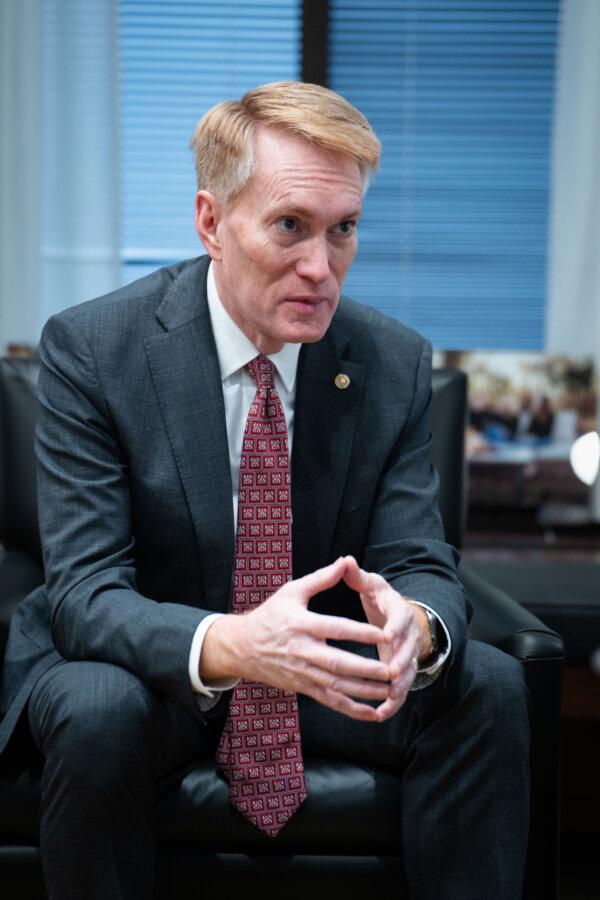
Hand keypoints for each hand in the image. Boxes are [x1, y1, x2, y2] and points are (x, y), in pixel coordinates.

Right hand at [203, 557, 393, 721]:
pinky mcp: (303, 688)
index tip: (384, 634)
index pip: (335, 629)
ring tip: (388, 690)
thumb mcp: (291, 592)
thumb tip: (344, 562)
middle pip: (338, 663)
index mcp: (301, 624)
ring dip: (364, 691)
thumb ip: (321, 579)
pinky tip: (372, 712)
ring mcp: (303, 673)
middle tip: (390, 670)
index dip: (360, 632)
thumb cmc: (270, 616)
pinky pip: (330, 701)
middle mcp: (302, 651)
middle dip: (365, 669)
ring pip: (337, 686)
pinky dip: (352, 709)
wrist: (243, 648)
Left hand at [341, 556, 421, 721]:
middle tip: (390, 672)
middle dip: (400, 661)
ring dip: (399, 687)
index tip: (387, 635)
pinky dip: (393, 702)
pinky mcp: (401, 670)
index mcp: (399, 610)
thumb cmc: (379, 598)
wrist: (397, 615)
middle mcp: (408, 634)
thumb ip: (358, 576)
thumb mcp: (371, 585)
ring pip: (407, 673)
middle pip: (408, 649)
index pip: (401, 617)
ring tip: (387, 699)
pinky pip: (400, 689)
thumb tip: (345, 560)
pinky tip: (380, 714)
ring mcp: (407, 654)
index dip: (395, 627)